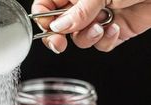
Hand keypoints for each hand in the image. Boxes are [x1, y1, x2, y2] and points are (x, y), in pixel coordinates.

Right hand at [32, 0, 150, 52]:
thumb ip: (77, 11)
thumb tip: (57, 27)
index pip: (46, 5)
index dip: (44, 19)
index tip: (50, 30)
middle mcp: (83, 4)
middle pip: (59, 26)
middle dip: (60, 37)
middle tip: (60, 43)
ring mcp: (97, 18)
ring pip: (79, 39)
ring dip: (88, 38)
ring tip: (101, 26)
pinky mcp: (112, 31)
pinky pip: (100, 45)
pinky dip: (106, 41)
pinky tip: (115, 28)